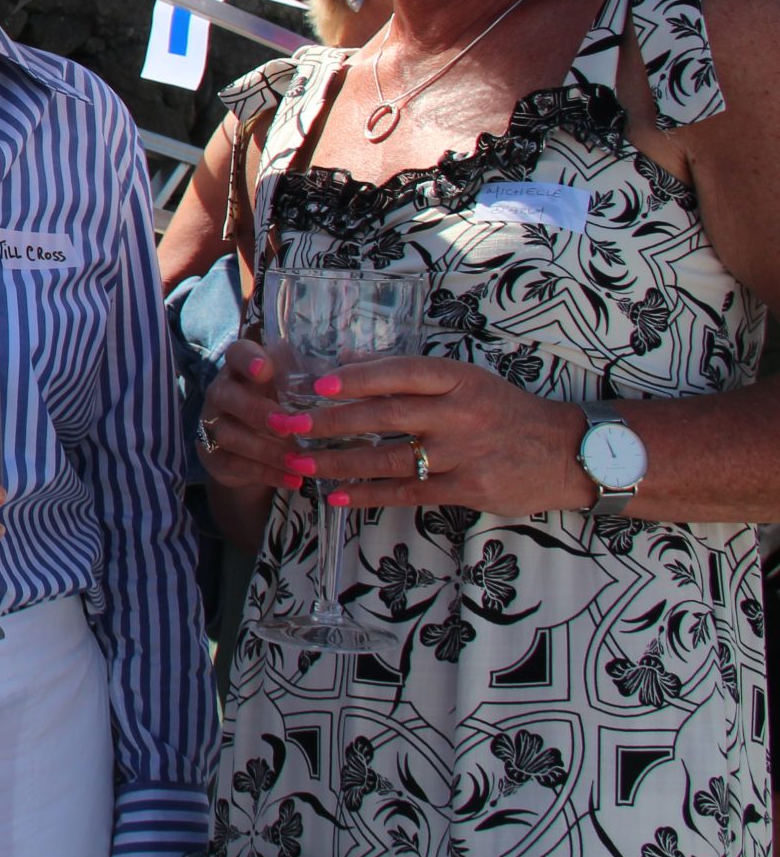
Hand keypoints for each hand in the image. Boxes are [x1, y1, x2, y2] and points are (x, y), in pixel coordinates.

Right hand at [195, 337, 309, 494]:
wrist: (251, 449)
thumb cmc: (280, 407)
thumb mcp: (291, 389)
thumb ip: (311, 377)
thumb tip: (353, 362)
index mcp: (242, 369)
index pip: (236, 353)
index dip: (248, 359)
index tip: (265, 369)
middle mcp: (222, 392)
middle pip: (227, 396)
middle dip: (258, 411)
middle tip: (287, 425)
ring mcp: (212, 424)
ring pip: (229, 434)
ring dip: (267, 449)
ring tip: (299, 461)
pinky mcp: (213, 455)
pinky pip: (235, 464)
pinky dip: (267, 473)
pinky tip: (294, 480)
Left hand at [299, 355, 586, 514]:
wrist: (568, 454)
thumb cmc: (507, 412)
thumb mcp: (466, 381)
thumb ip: (409, 374)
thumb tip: (347, 361)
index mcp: (459, 380)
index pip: (401, 373)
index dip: (358, 378)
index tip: (317, 384)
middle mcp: (460, 414)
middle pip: (385, 416)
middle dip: (330, 422)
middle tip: (289, 425)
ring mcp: (463, 454)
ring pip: (388, 459)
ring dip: (339, 462)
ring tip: (301, 462)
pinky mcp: (467, 489)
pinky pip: (408, 492)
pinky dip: (370, 494)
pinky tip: (338, 495)